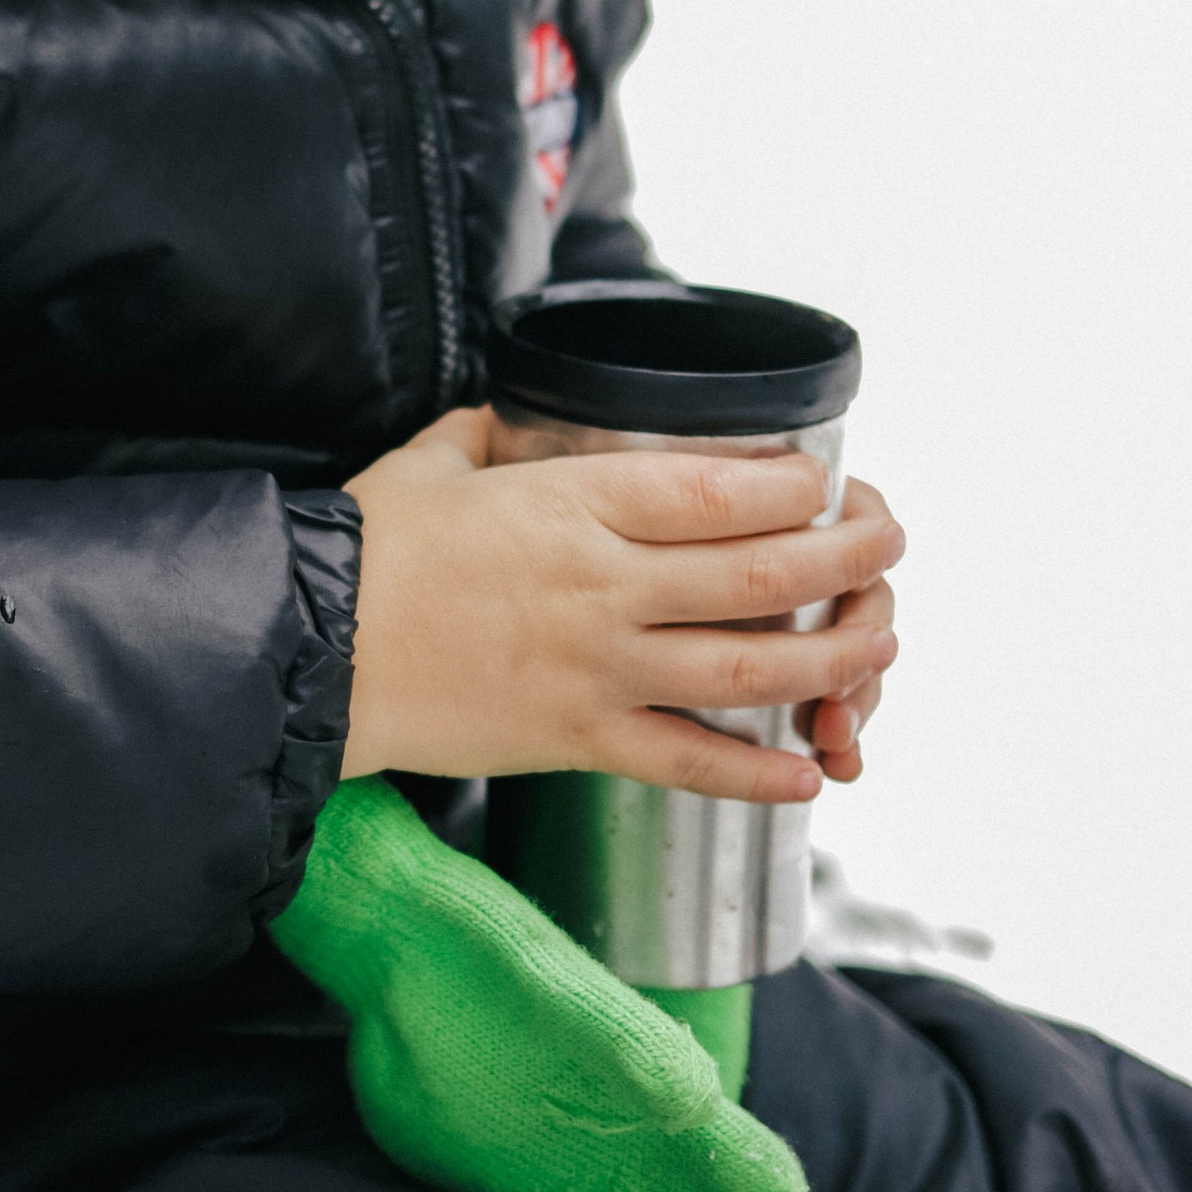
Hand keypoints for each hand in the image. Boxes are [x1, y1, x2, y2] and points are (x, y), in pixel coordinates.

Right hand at [341, 409, 902, 800]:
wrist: (305, 650)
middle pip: (759, 574)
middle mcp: (602, 585)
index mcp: (572, 504)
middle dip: (844, 559)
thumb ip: (488, 437)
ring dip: (829, 657)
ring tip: (876, 642)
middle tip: (885, 547)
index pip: (719, 489)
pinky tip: (807, 773)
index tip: (828, 481)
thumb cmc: (361, 549)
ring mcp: (595, 669)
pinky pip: (687, 762)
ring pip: (747, 668)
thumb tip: (509, 419)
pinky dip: (756, 770)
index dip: (795, 486)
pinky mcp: (575, 740)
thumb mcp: (433, 462)